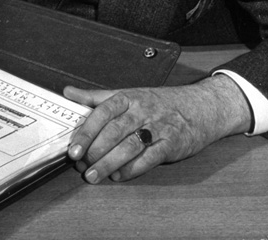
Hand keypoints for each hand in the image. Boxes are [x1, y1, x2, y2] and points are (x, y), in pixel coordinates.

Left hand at [64, 75, 251, 183]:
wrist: (200, 107)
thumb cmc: (157, 103)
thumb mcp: (127, 95)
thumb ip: (96, 97)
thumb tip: (67, 93)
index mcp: (128, 97)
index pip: (102, 112)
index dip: (86, 131)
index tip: (73, 148)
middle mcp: (143, 110)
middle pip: (114, 131)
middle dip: (95, 150)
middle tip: (80, 166)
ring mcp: (159, 127)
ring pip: (130, 146)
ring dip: (109, 163)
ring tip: (94, 175)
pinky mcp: (172, 144)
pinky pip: (149, 158)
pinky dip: (132, 169)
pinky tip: (118, 176)